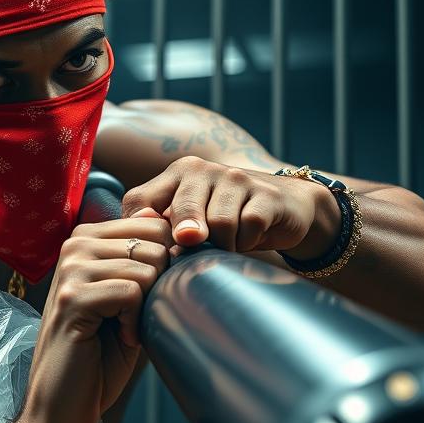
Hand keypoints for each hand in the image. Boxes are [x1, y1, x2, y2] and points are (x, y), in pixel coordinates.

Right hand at [10, 210, 172, 422]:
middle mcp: (74, 246)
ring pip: (145, 267)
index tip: (148, 297)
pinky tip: (121, 339)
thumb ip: (144, 261)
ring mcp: (70, 270)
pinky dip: (135, 323)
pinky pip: (130, 291)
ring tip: (124, 331)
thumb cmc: (101, 356)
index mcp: (87, 240)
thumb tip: (166, 215)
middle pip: (154, 241)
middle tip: (135, 317)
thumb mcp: (130, 301)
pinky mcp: (72, 298)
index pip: (154, 222)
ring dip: (145, 307)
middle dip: (158, 284)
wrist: (66, 405)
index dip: (167, 262)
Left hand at [121, 157, 335, 256]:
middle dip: (185, 236)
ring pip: (218, 224)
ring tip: (226, 246)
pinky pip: (248, 227)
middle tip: (190, 249)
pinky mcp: (266, 196)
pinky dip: (246, 243)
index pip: (141, 201)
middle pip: (183, 209)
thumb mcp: (188, 219)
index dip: (140, 230)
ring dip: (221, 245)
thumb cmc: (224, 219)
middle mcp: (204, 170)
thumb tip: (138, 246)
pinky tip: (248, 240)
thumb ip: (161, 227)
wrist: (285, 206)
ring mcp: (236, 179)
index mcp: (177, 174)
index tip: (149, 252)